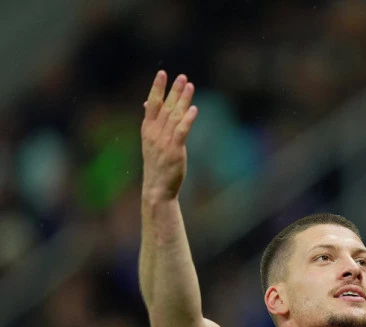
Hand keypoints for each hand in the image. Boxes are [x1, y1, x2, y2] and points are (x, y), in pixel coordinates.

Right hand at [141, 71, 197, 199]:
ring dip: (183, 100)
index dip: (157, 88)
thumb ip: (151, 121)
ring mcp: (164, 142)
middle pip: (165, 107)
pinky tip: (194, 109)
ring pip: (174, 116)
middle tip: (182, 76)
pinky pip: (181, 132)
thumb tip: (146, 103)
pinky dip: (187, 120)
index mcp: (147, 129)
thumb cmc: (156, 164)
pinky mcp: (174, 151)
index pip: (151, 104)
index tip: (162, 74)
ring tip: (190, 86)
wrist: (157, 188)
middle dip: (173, 90)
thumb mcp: (150, 140)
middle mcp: (154, 133)